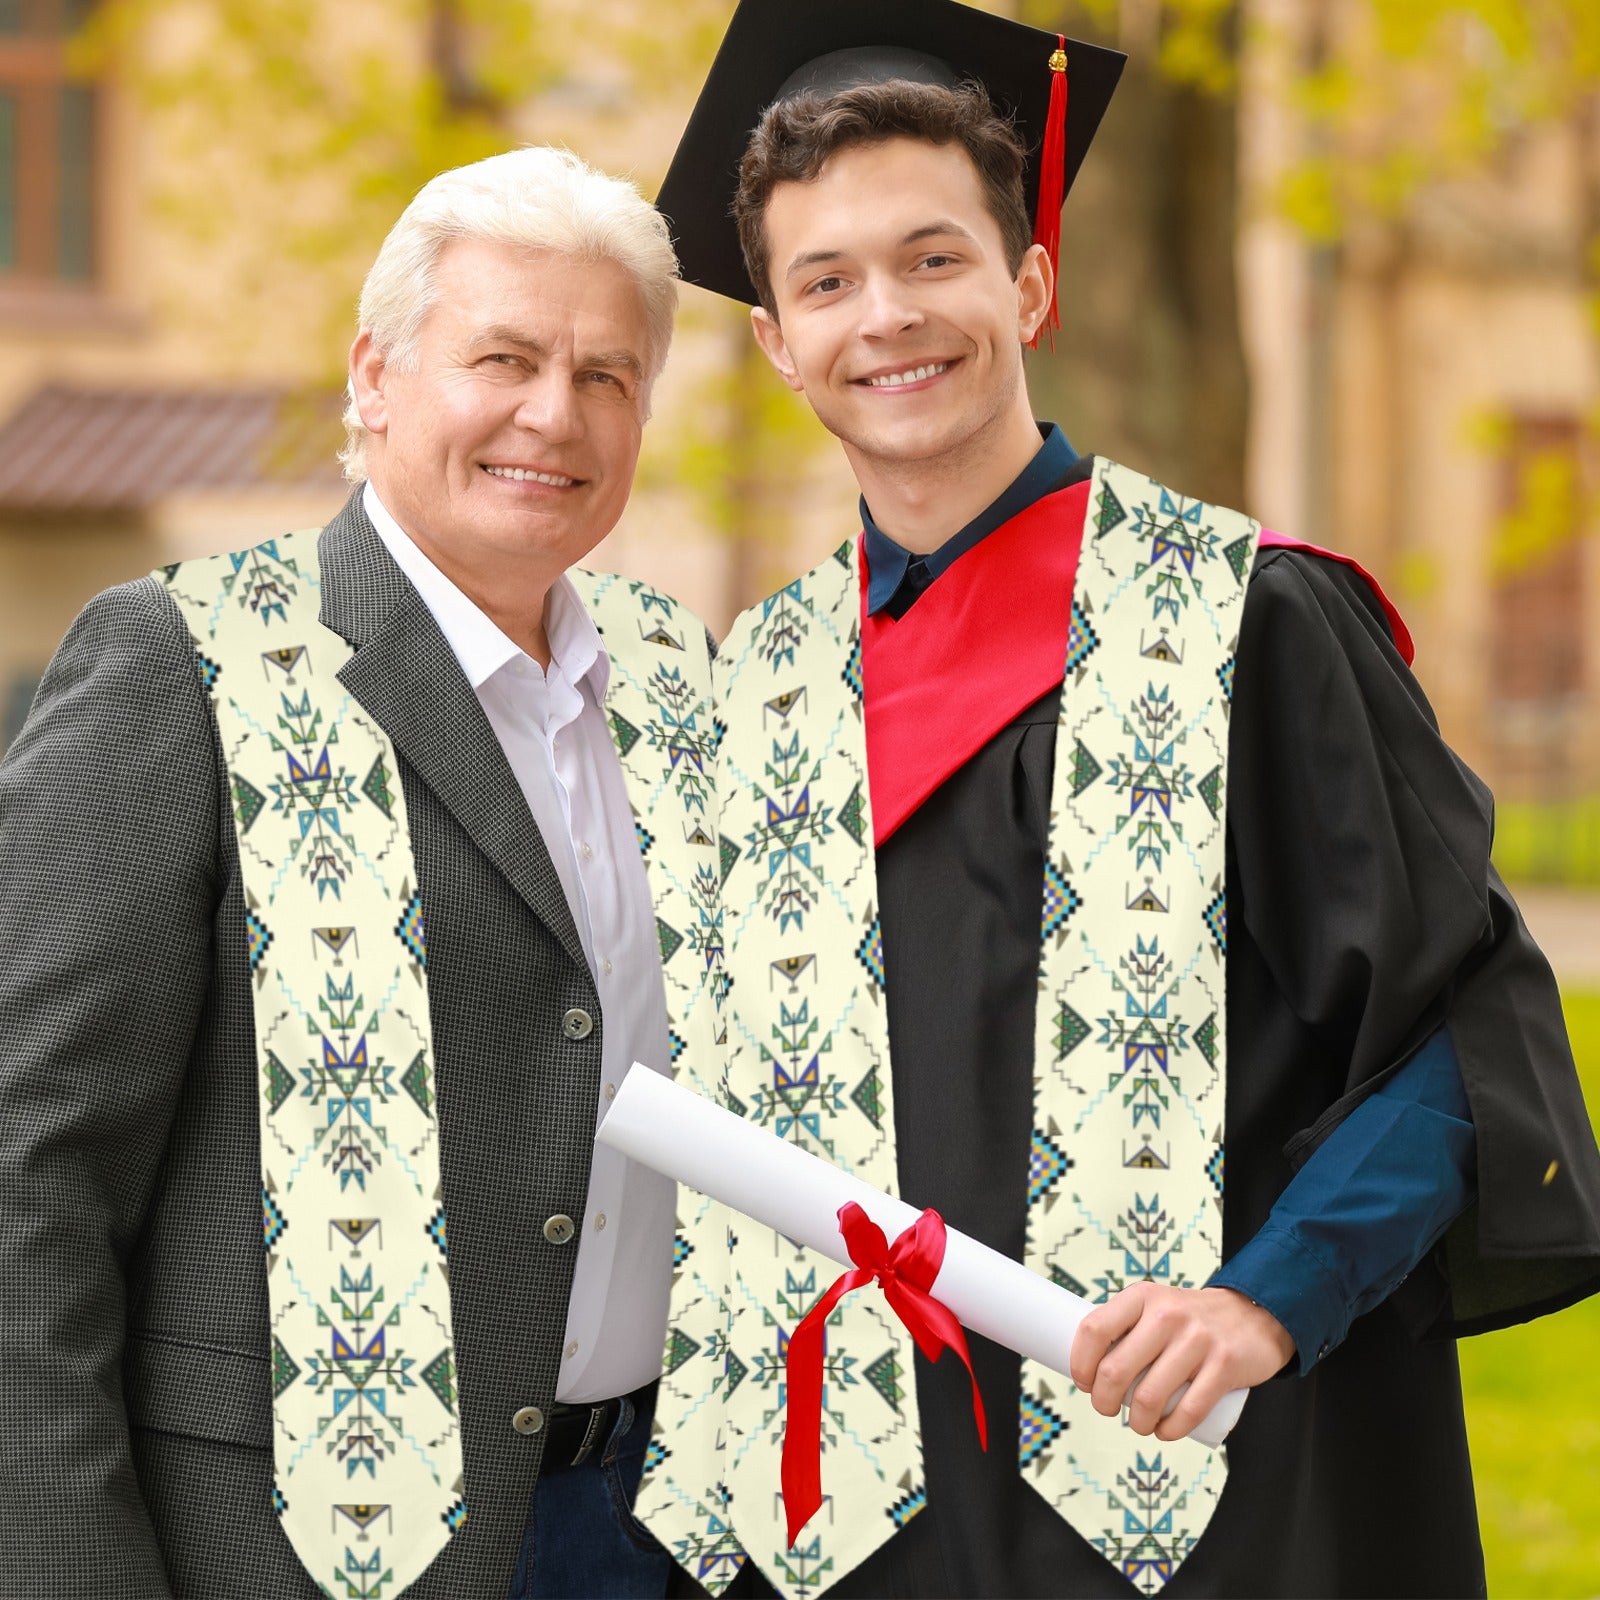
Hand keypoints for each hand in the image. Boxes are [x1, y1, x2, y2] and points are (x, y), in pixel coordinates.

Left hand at [1068, 1283, 1295, 1441]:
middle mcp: (1167, 1314)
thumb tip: (1088, 1365)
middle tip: (1107, 1408)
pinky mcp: (1224, 1366)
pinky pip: (1188, 1411)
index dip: (1080, 1363)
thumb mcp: (1154, 1305)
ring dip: (1137, 1423)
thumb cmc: (1190, 1319)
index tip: (1083, 1382)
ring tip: (1139, 1424)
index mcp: (1142, 1296)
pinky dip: (1169, 1431)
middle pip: (1115, 1370)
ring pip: (1149, 1398)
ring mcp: (1197, 1339)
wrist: (1252, 1314)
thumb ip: (1125, 1326)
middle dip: (1103, 1401)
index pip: (1094, 1330)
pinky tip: (1164, 1432)